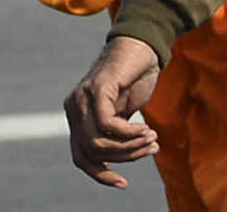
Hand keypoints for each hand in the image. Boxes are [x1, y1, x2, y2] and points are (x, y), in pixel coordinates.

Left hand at [64, 36, 160, 188]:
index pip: (81, 156)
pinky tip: (145, 129)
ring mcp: (83, 97)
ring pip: (98, 142)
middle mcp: (74, 106)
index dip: (101, 174)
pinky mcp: (97, 89)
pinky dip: (129, 134)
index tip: (124, 184)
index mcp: (78, 114)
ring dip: (130, 147)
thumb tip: (118, 159)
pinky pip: (108, 125)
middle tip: (151, 148)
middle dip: (124, 158)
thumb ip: (115, 132)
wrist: (144, 42)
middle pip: (90, 153)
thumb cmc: (136, 75)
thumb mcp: (124, 111)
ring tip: (152, 139)